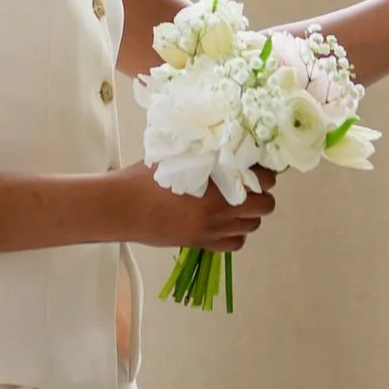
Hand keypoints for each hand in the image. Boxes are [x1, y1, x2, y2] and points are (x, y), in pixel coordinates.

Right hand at [109, 163, 275, 251]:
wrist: (123, 207)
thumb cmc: (146, 177)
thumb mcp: (178, 154)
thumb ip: (206, 153)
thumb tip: (227, 144)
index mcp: (217, 183)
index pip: (262, 179)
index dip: (263, 171)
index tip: (256, 165)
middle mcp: (220, 209)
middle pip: (265, 205)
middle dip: (262, 193)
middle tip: (249, 183)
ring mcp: (212, 229)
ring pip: (252, 225)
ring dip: (250, 213)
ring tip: (237, 202)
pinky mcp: (201, 243)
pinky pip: (234, 243)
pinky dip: (235, 233)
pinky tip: (224, 221)